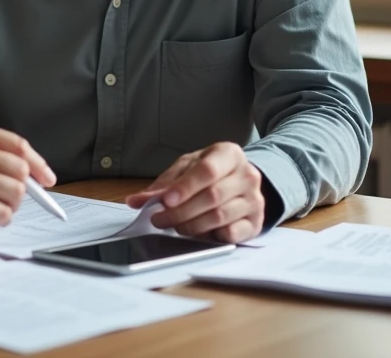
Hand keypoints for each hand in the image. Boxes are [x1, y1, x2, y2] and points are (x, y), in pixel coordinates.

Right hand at [0, 121, 55, 231]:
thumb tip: (26, 175)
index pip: (18, 146)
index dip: (38, 164)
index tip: (48, 178)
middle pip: (22, 171)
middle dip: (24, 189)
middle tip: (12, 200)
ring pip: (16, 194)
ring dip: (10, 206)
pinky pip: (2, 213)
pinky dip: (1, 219)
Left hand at [126, 142, 263, 242]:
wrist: (239, 182)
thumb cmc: (210, 172)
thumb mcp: (186, 169)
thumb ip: (164, 184)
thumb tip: (135, 201)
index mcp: (229, 154)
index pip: (207, 171)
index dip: (184, 187)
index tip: (165, 201)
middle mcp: (247, 175)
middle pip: (211, 196)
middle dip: (180, 211)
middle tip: (158, 219)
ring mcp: (254, 199)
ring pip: (219, 217)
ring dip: (191, 225)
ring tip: (174, 226)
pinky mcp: (255, 222)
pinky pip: (231, 234)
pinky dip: (211, 236)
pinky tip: (198, 233)